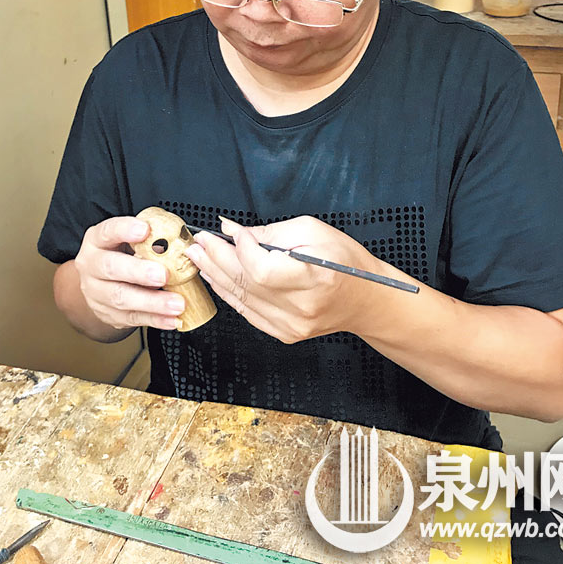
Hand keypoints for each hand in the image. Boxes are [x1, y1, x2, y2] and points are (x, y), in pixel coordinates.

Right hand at [74, 216, 185, 330]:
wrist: (101, 283)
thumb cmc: (121, 254)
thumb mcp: (129, 240)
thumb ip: (148, 239)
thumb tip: (182, 243)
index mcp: (97, 240)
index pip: (108, 231)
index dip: (125, 230)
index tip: (145, 230)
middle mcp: (92, 265)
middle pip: (111, 268)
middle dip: (139, 272)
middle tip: (163, 274)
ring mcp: (96, 292)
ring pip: (121, 298)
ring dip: (152, 301)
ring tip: (176, 303)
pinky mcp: (108, 314)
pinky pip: (132, 318)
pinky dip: (155, 320)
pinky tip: (171, 319)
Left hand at [185, 216, 378, 343]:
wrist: (364, 298)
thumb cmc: (343, 259)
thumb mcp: (311, 230)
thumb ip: (269, 232)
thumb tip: (231, 230)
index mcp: (314, 278)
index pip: (262, 268)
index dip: (242, 248)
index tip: (233, 231)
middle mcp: (301, 307)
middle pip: (246, 282)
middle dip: (217, 257)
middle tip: (199, 241)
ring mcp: (292, 325)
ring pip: (241, 298)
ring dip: (215, 274)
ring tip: (198, 256)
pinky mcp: (284, 333)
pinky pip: (247, 312)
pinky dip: (229, 293)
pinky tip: (215, 277)